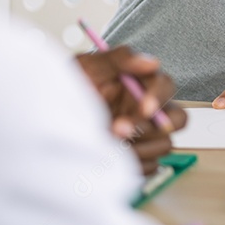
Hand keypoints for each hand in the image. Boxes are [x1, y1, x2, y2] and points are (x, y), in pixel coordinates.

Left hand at [75, 47, 187, 174]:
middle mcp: (147, 111)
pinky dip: (133, 164)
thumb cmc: (68, 88)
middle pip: (178, 119)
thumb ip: (120, 58)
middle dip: (154, 128)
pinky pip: (151, 166)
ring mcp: (144, 136)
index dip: (159, 98)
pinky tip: (110, 156)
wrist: (47, 119)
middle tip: (121, 131)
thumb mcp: (88, 66)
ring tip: (107, 143)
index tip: (143, 109)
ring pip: (164, 145)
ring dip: (139, 147)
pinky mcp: (137, 158)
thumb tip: (153, 62)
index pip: (166, 86)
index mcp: (141, 85)